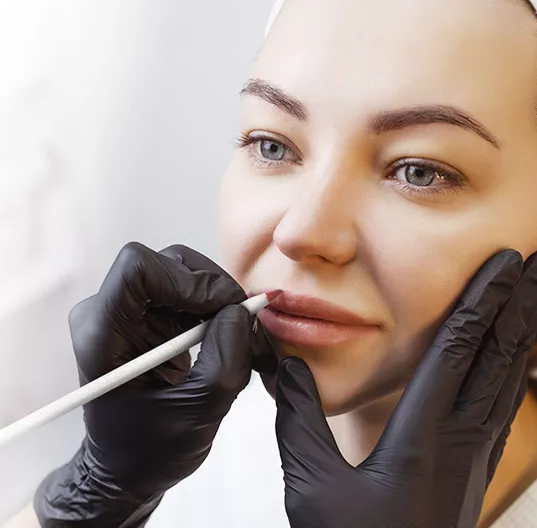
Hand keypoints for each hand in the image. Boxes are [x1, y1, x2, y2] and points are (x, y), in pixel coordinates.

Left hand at [34, 242, 272, 527]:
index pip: (138, 269)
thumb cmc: (150, 450)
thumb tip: (241, 311)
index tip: (222, 308)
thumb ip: (225, 358)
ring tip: (236, 335)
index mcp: (103, 335)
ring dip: (217, 299)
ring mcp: (127, 310)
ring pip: (183, 271)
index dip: (188, 280)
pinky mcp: (146, 314)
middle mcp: (107, 312)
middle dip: (213, 289)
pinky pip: (188, 289)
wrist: (127, 466)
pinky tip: (224, 337)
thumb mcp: (198, 412)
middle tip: (240, 322)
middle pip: (168, 263)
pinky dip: (214, 307)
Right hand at [275, 249, 536, 527]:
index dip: (483, 300)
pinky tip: (511, 364)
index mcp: (423, 434)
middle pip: (498, 356)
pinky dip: (512, 371)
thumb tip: (287, 366)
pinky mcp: (474, 473)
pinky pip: (502, 408)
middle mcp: (459, 440)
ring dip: (521, 332)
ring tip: (534, 298)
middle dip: (519, 303)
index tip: (503, 264)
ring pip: (507, 380)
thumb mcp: (313, 484)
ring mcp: (473, 457)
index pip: (460, 349)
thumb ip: (299, 419)